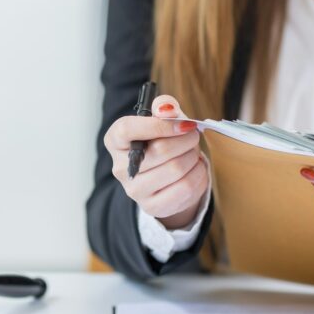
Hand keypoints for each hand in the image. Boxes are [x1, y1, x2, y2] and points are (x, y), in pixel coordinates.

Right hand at [103, 95, 210, 229]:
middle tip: (193, 136)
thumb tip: (167, 109)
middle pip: (159, 150)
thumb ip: (164, 107)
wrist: (164, 177)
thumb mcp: (162, 119)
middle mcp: (119, 167)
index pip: (127, 129)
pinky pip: (185, 189)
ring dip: (193, 157)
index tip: (184, 124)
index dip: (159, 125)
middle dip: (185, 140)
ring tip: (193, 153)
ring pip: (176, 170)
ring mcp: (134, 190)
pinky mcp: (152, 206)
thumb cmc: (161, 140)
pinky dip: (198, 175)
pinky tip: (196, 169)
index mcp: (115, 140)